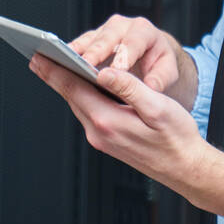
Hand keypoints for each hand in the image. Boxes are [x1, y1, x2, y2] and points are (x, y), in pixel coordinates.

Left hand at [29, 53, 208, 197]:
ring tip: (54, 66)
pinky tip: (81, 85)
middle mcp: (100, 132)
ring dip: (66, 85)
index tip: (39, 57)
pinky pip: (89, 112)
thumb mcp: (157, 107)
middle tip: (38, 56)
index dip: (54, 71)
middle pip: (71, 97)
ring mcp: (102, 138)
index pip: (74, 90)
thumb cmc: (176, 138)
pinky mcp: (108, 140)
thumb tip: (104, 71)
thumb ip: (129, 87)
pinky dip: (81, 96)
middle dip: (54, 76)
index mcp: (109, 121)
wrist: (185, 167)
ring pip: (79, 105)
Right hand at [68, 14, 182, 92]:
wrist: (150, 57)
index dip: (125, 55)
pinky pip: (78, 46)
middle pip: (107, 37)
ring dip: (77, 52)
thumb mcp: (167, 71)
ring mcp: (104, 32)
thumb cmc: (158, 63)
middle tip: (86, 66)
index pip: (133, 41)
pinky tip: (59, 64)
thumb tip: (152, 86)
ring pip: (89, 40)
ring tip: (66, 65)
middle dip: (96, 51)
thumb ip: (161, 78)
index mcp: (143, 30)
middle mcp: (122, 26)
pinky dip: (69, 55)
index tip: (117, 71)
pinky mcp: (91, 41)